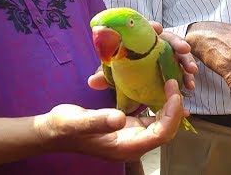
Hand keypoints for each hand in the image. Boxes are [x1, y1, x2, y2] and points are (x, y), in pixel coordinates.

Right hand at [37, 79, 184, 160]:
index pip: (161, 134)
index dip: (172, 114)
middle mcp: (134, 144)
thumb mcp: (76, 122)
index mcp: (126, 147)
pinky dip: (159, 106)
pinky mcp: (130, 128)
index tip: (173, 91)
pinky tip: (159, 92)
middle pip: (166, 130)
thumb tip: (120, 118)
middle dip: (174, 108)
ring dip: (169, 107)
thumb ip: (98, 122)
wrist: (56, 131)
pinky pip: (152, 119)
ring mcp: (133, 137)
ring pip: (161, 125)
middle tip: (172, 83)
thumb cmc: (64, 127)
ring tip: (170, 85)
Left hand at [91, 21, 197, 90]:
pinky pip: (182, 70)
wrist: (131, 82)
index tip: (157, 28)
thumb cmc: (123, 72)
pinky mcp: (173, 67)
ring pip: (179, 55)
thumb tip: (92, 82)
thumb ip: (105, 76)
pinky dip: (186, 77)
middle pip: (168, 39)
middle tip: (184, 49)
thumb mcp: (114, 74)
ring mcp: (166, 56)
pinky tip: (189, 86)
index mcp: (141, 41)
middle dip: (177, 43)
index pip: (147, 29)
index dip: (152, 28)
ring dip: (187, 62)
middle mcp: (156, 45)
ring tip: (192, 71)